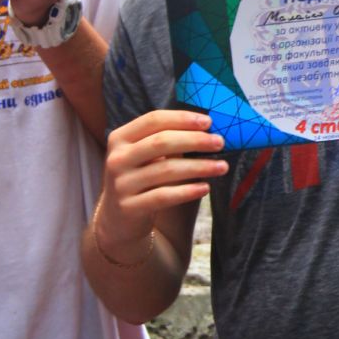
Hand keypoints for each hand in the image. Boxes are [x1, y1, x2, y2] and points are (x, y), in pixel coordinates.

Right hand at [97, 109, 228, 254]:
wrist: (116, 219)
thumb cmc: (139, 178)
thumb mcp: (143, 155)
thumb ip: (166, 140)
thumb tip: (206, 128)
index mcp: (120, 138)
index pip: (153, 120)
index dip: (182, 119)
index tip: (209, 122)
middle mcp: (117, 159)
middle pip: (161, 142)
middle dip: (195, 140)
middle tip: (220, 143)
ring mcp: (121, 184)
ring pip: (166, 170)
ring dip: (199, 166)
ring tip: (222, 166)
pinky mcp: (129, 208)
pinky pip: (164, 196)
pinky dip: (188, 191)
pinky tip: (205, 188)